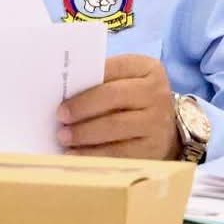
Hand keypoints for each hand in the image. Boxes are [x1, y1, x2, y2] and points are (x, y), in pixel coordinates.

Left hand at [56, 54, 178, 159]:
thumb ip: (99, 81)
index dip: (86, 80)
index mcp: (147, 69)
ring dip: (84, 132)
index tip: (62, 94)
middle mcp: (156, 94)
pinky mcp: (152, 149)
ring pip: (115, 126)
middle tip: (60, 116)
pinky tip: (75, 155)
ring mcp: (157, 123)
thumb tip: (62, 93)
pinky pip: (119, 153)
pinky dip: (93, 154)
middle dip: (82, 107)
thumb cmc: (132, 100)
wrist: (163, 129)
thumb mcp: (124, 81)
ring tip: (63, 137)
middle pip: (113, 96)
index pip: (112, 69)